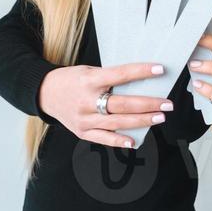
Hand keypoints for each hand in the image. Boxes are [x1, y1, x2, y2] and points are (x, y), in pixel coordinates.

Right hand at [38, 62, 172, 147]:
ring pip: (117, 123)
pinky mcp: (81, 132)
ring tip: (159, 118)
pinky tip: (134, 141)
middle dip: (148, 104)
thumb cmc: (72, 79)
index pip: (121, 75)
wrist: (45, 93)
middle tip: (167, 104)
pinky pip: (104, 138)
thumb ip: (111, 78)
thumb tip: (140, 83)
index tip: (160, 69)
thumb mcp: (90, 71)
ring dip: (142, 121)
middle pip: (123, 104)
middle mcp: (87, 101)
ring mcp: (84, 119)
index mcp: (90, 80)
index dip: (142, 71)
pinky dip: (120, 141)